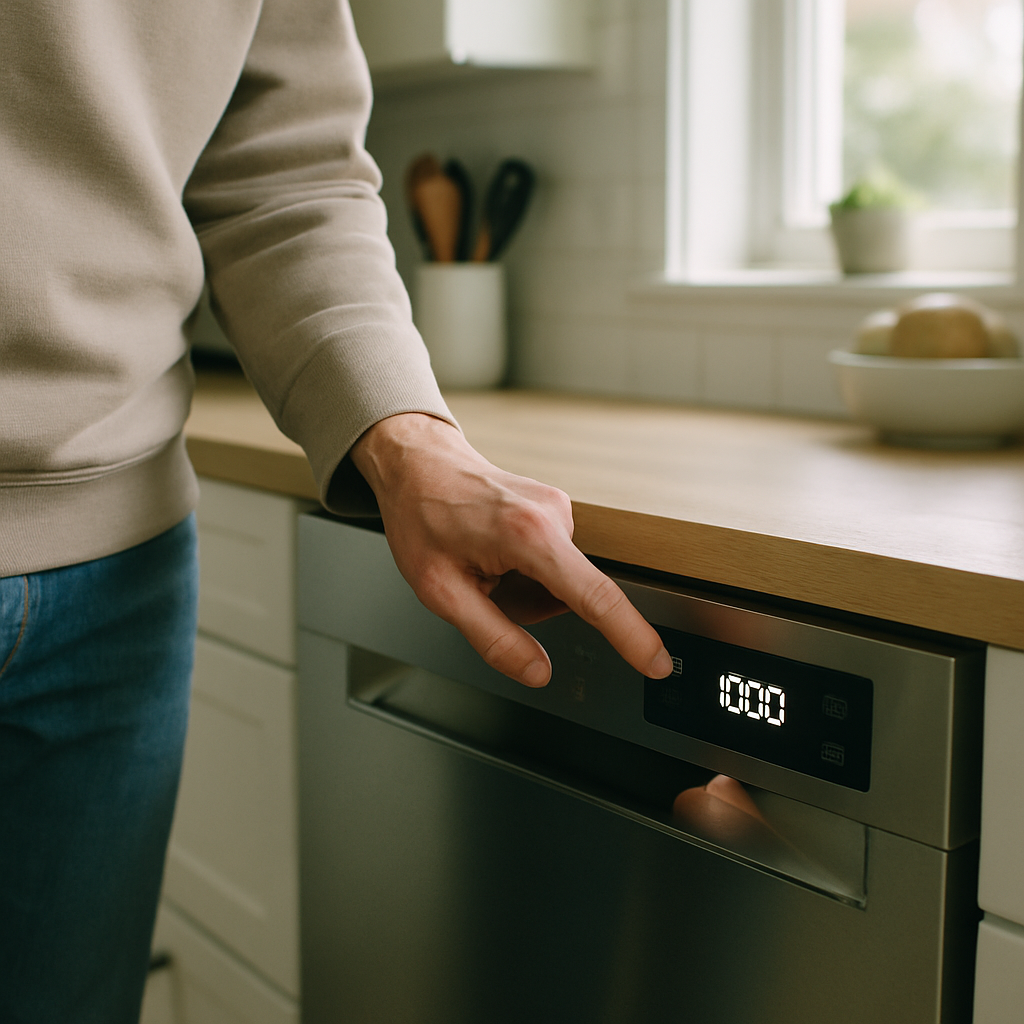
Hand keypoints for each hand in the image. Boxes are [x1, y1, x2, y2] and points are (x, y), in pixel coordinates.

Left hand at [350, 412, 673, 687]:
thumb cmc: (422, 517)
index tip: (657, 663)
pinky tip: (494, 551)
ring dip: (526, 589)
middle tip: (480, 585)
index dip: (631, 637)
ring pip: (560, 581)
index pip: (595, 596)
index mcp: (528, 535)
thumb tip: (537, 672)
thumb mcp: (441, 592)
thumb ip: (493, 638)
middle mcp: (554, 514)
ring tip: (483, 563)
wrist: (419, 462)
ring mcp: (559, 506)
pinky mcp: (556, 506)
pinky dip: (528, 569)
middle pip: (571, 595)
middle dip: (530, 608)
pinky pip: (554, 560)